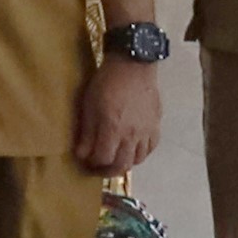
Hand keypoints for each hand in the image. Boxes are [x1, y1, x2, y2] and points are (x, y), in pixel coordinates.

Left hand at [73, 53, 166, 177]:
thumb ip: (87, 132)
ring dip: (124, 163)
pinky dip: (140, 153)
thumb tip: (82, 154)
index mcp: (113, 129)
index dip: (92, 164)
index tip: (85, 162)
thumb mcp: (89, 105)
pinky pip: (150, 148)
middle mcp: (132, 135)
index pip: (103, 159)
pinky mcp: (156, 125)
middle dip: (107, 171)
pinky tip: (132, 149)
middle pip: (122, 165)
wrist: (133, 66)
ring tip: (114, 158)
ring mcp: (147, 132)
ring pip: (137, 160)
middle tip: (98, 168)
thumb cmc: (106, 83)